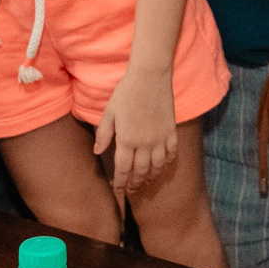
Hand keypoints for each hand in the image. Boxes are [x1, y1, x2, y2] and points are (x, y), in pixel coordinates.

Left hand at [95, 66, 176, 195]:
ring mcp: (160, 138)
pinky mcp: (171, 131)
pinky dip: (167, 163)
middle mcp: (144, 143)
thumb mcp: (110, 112)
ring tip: (146, 182)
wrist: (150, 76)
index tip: (118, 191)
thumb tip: (97, 151)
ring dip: (151, 176)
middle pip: (140, 172)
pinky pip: (171, 153)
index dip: (120, 183)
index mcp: (126, 139)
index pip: (123, 169)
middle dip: (135, 184)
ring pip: (157, 166)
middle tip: (132, 191)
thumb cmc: (126, 92)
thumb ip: (104, 134)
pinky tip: (162, 165)